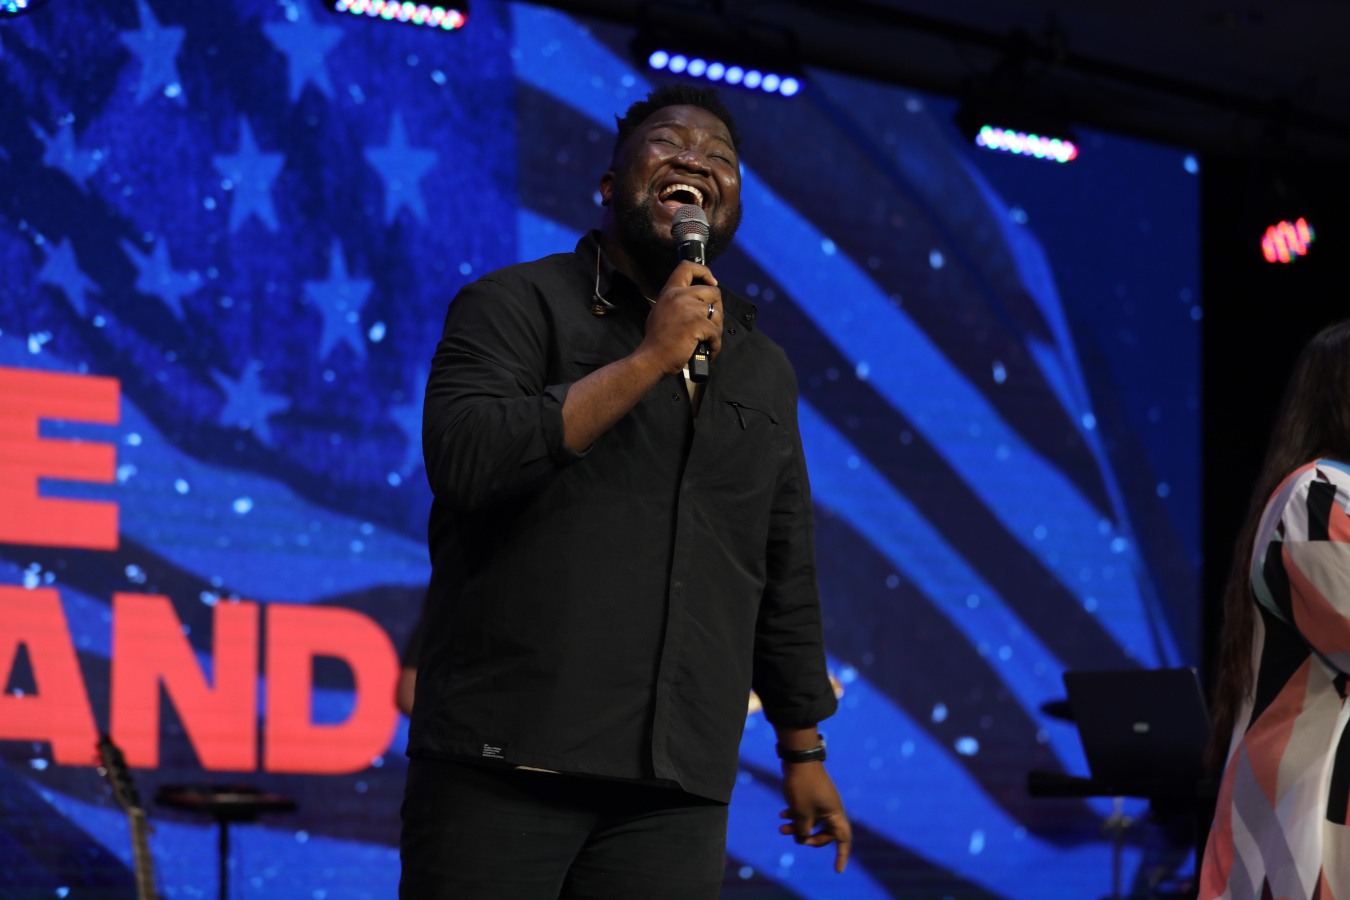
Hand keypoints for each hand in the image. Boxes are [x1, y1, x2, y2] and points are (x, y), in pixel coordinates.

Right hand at [634, 260, 722, 376]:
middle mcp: (679, 296)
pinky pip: (716, 332)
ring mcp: (689, 308)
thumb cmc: (656, 342)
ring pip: (718, 313)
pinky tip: (708, 351)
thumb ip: (678, 303)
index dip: (705, 272)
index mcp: (670, 292)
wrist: (651, 359)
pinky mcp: (697, 323)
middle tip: (711, 324)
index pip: (687, 267)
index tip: (712, 284)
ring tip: (707, 340)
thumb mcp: (661, 312)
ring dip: (716, 329)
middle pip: (713, 292)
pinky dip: (715, 345)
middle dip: (717, 308)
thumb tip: (698, 304)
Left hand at [778, 762, 851, 872]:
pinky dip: (795, 815)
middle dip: (809, 838)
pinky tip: (782, 815)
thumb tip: (801, 838)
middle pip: (826, 833)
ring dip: (798, 827)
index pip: (843, 839)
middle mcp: (831, 809)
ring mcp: (821, 801)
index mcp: (835, 814)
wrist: (798, 759)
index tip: (837, 870)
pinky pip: (806, 811)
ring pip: (812, 822)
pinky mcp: (812, 795)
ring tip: (781, 828)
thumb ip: (802, 830)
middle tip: (795, 838)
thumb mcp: (801, 813)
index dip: (841, 855)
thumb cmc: (803, 786)